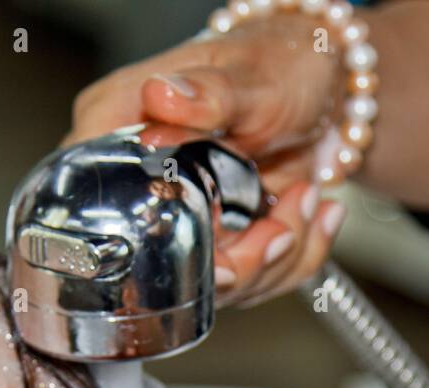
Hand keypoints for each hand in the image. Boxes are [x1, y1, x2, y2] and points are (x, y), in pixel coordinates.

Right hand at [66, 15, 348, 308]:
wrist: (329, 87)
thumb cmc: (279, 62)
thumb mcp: (249, 74)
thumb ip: (209, 92)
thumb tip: (161, 96)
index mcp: (118, 130)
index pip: (100, 208)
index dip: (153, 241)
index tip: (217, 234)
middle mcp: (142, 184)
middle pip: (164, 265)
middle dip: (239, 261)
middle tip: (282, 227)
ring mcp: (183, 221)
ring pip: (218, 284)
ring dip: (278, 255)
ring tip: (307, 197)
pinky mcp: (223, 244)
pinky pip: (256, 281)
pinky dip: (297, 255)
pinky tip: (318, 214)